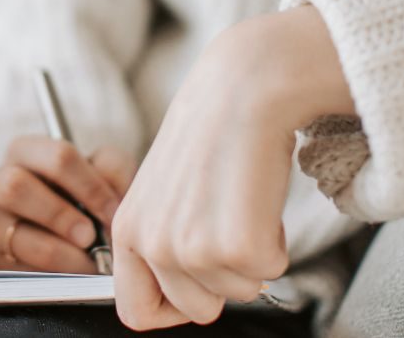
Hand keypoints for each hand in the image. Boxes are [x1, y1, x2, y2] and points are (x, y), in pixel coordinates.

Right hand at [0, 136, 136, 272]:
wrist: (71, 232)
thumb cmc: (87, 194)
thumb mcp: (104, 172)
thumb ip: (113, 170)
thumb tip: (112, 200)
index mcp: (26, 151)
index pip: (58, 158)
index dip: (90, 187)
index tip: (113, 212)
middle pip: (15, 186)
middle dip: (59, 215)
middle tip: (90, 236)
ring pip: (15, 235)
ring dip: (59, 253)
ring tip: (87, 263)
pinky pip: (17, 270)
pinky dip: (51, 276)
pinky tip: (72, 276)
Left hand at [111, 6, 353, 329]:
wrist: (239, 92)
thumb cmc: (208, 138)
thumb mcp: (162, 193)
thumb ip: (161, 241)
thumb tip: (182, 294)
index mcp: (127, 230)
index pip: (135, 311)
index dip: (172, 309)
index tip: (195, 288)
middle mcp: (152, 243)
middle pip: (197, 310)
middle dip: (223, 279)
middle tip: (226, 226)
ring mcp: (191, 248)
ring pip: (238, 293)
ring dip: (251, 255)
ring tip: (239, 202)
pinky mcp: (236, 245)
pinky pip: (271, 273)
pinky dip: (276, 242)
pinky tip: (258, 199)